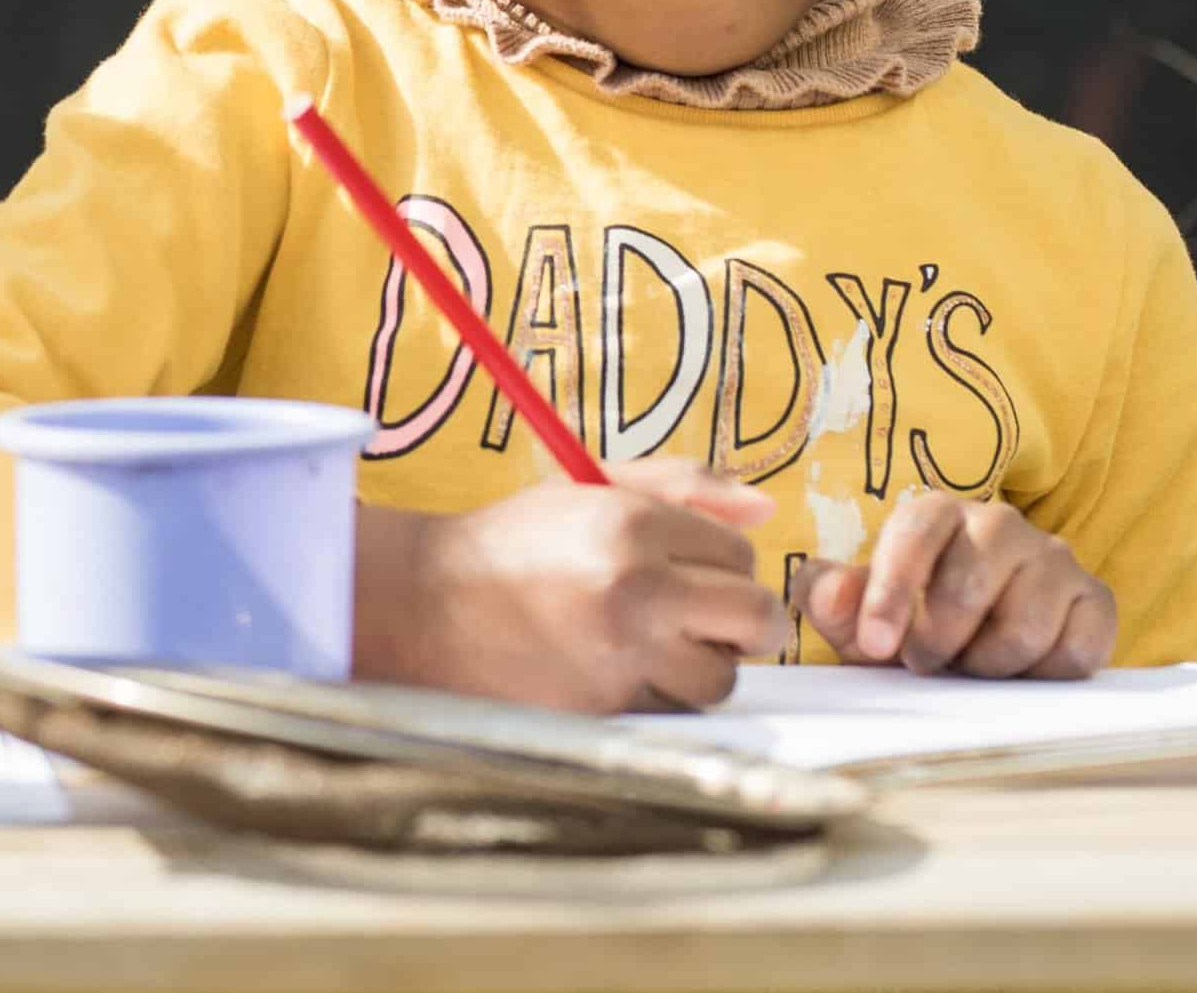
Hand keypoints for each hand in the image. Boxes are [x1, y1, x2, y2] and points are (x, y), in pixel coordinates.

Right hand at [353, 458, 786, 713]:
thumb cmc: (516, 540)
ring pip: (721, 678)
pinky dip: (660, 696)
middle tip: (715, 618)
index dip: (728, 564)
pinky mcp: (605, 708)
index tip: (700, 569)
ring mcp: (622, 654)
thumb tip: (766, 510)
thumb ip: (684, 486)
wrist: (429, 604)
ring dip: (702, 665)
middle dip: (748, 621)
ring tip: (656, 643)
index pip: (741, 554)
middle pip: (755, 619)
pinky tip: (622, 669)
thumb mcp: (592, 486)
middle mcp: (636, 587)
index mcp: (633, 522)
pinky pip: (673, 711)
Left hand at [791, 494, 1116, 678]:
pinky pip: (1076, 650)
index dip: (891, 591)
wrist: (982, 639)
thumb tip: (831, 591)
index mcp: (938, 513)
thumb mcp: (860, 614)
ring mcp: (1054, 559)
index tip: (874, 644)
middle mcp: (1000, 524)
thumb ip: (831, 598)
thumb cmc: (912, 620)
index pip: (915, 534)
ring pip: (1025, 626)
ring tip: (972, 665)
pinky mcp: (1095, 600)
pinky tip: (1022, 670)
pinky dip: (1042, 675)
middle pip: (970, 582)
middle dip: (939, 639)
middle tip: (924, 664)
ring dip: (989, 666)